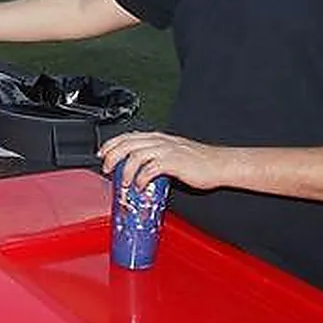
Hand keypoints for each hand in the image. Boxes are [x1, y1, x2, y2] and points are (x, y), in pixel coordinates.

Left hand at [97, 131, 230, 191]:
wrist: (220, 164)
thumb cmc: (200, 162)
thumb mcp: (173, 154)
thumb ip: (157, 157)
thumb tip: (141, 169)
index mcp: (159, 138)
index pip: (128, 136)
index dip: (112, 143)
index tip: (102, 153)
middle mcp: (160, 141)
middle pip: (127, 143)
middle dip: (112, 156)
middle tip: (107, 169)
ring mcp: (167, 150)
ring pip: (135, 155)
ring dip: (126, 170)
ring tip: (124, 182)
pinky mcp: (174, 162)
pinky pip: (151, 168)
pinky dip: (142, 178)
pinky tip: (141, 186)